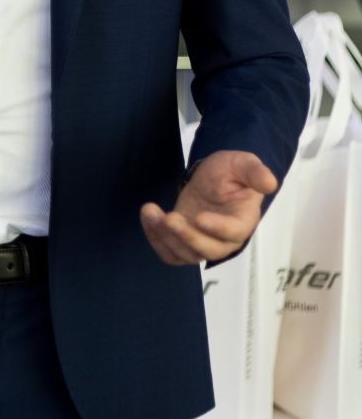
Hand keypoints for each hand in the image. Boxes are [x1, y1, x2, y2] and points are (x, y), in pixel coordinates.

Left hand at [140, 150, 276, 265]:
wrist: (213, 177)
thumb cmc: (231, 171)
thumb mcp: (242, 163)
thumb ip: (254, 172)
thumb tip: (270, 182)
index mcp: (243, 220)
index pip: (233, 232)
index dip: (218, 228)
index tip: (200, 217)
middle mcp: (225, 239)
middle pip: (208, 250)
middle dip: (187, 236)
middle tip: (169, 217)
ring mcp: (203, 244)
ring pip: (185, 254)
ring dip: (165, 237)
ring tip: (151, 212)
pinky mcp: (184, 243)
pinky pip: (170, 253)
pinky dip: (156, 240)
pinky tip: (148, 216)